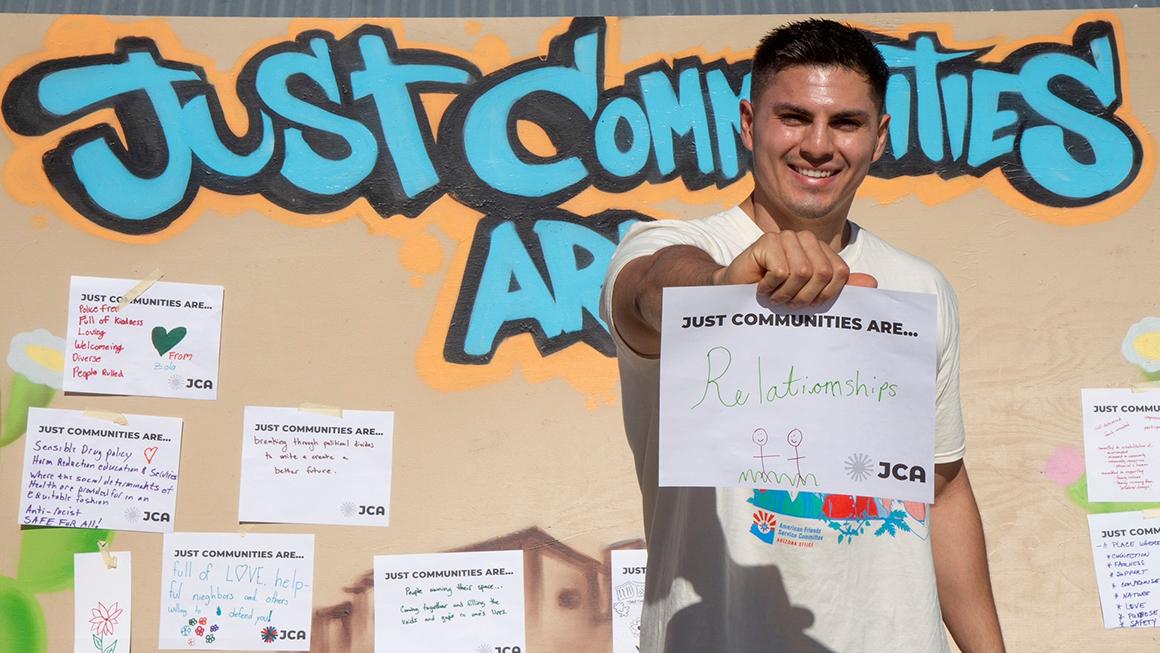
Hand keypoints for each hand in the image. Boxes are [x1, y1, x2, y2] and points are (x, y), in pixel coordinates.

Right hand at [712, 230, 876, 304]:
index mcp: (820, 250)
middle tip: (787, 300)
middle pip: (822, 273)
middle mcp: (806, 239)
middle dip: (804, 296)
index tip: (806, 302)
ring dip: (785, 294)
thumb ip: (840, 288)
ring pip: (801, 272)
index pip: (840, 273)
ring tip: (773, 293)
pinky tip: (761, 286)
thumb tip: (874, 284)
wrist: (737, 293)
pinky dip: (770, 287)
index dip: (825, 296)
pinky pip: (781, 271)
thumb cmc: (775, 294)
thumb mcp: (811, 295)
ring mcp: (786, 237)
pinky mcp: (767, 241)